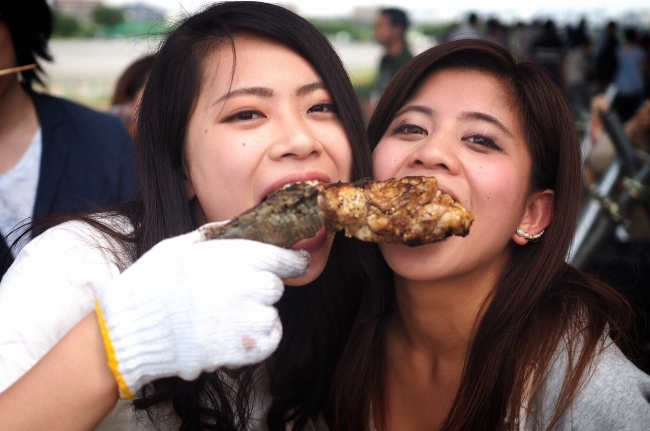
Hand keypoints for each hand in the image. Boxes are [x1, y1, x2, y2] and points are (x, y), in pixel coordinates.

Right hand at [95, 225, 309, 398]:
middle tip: (235, 292)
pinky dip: (262, 338)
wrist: (129, 329)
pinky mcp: (241, 350)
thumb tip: (239, 223)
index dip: (292, 261)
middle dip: (260, 287)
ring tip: (228, 315)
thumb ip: (215, 234)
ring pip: (272, 314)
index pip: (282, 259)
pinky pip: (270, 341)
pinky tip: (241, 334)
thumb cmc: (150, 283)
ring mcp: (246, 320)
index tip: (295, 262)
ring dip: (257, 314)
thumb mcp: (179, 245)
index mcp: (234, 257)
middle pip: (275, 287)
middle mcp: (247, 286)